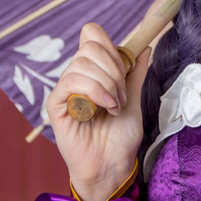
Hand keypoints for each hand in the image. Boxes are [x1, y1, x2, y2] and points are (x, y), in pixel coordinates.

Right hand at [46, 22, 150, 200]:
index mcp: (92, 72)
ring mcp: (65, 90)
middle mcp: (76, 77)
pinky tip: (106, 107)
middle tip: (122, 96)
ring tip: (115, 106)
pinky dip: (94, 91)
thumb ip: (135, 73)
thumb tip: (144, 47)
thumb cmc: (119, 137)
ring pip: (82, 64)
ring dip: (107, 84)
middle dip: (114, 70)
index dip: (111, 46)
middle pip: (90, 47)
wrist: (112, 165)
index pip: (91, 35)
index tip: (125, 70)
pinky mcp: (56, 105)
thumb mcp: (133, 99)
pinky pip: (70, 82)